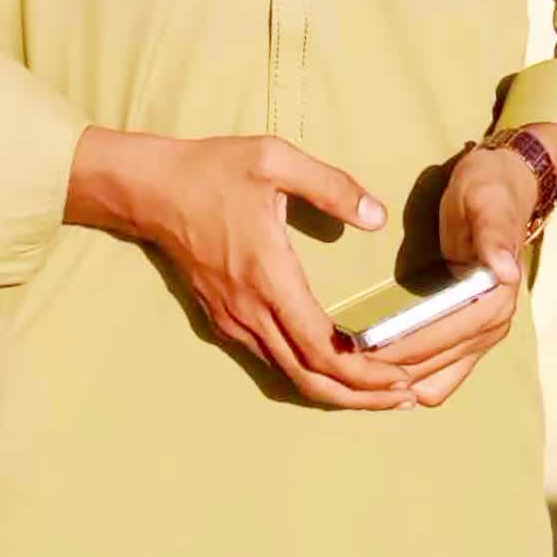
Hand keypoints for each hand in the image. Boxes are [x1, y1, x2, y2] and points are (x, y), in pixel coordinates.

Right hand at [67, 126, 419, 409]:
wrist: (151, 190)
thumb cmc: (213, 170)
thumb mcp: (274, 159)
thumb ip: (330, 186)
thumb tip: (376, 215)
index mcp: (268, 276)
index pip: (321, 349)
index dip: (364, 372)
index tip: (402, 377)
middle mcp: (250, 310)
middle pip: (310, 378)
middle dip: (360, 395)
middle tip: (405, 397)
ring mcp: (233, 320)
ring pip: (289, 375)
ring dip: (336, 389)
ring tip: (379, 388)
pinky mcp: (222, 318)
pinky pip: (270, 359)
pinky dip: (307, 372)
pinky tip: (331, 365)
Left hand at [376, 146, 535, 406]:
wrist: (504, 191)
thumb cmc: (490, 193)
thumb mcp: (488, 206)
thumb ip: (494, 237)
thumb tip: (505, 271)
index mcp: (494, 301)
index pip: (440, 338)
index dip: (399, 346)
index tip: (358, 348)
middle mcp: (491, 328)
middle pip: (431, 367)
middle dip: (387, 369)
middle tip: (339, 361)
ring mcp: (481, 337)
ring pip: (433, 382)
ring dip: (394, 381)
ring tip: (350, 370)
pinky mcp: (468, 335)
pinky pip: (438, 376)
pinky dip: (409, 378)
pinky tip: (377, 371)